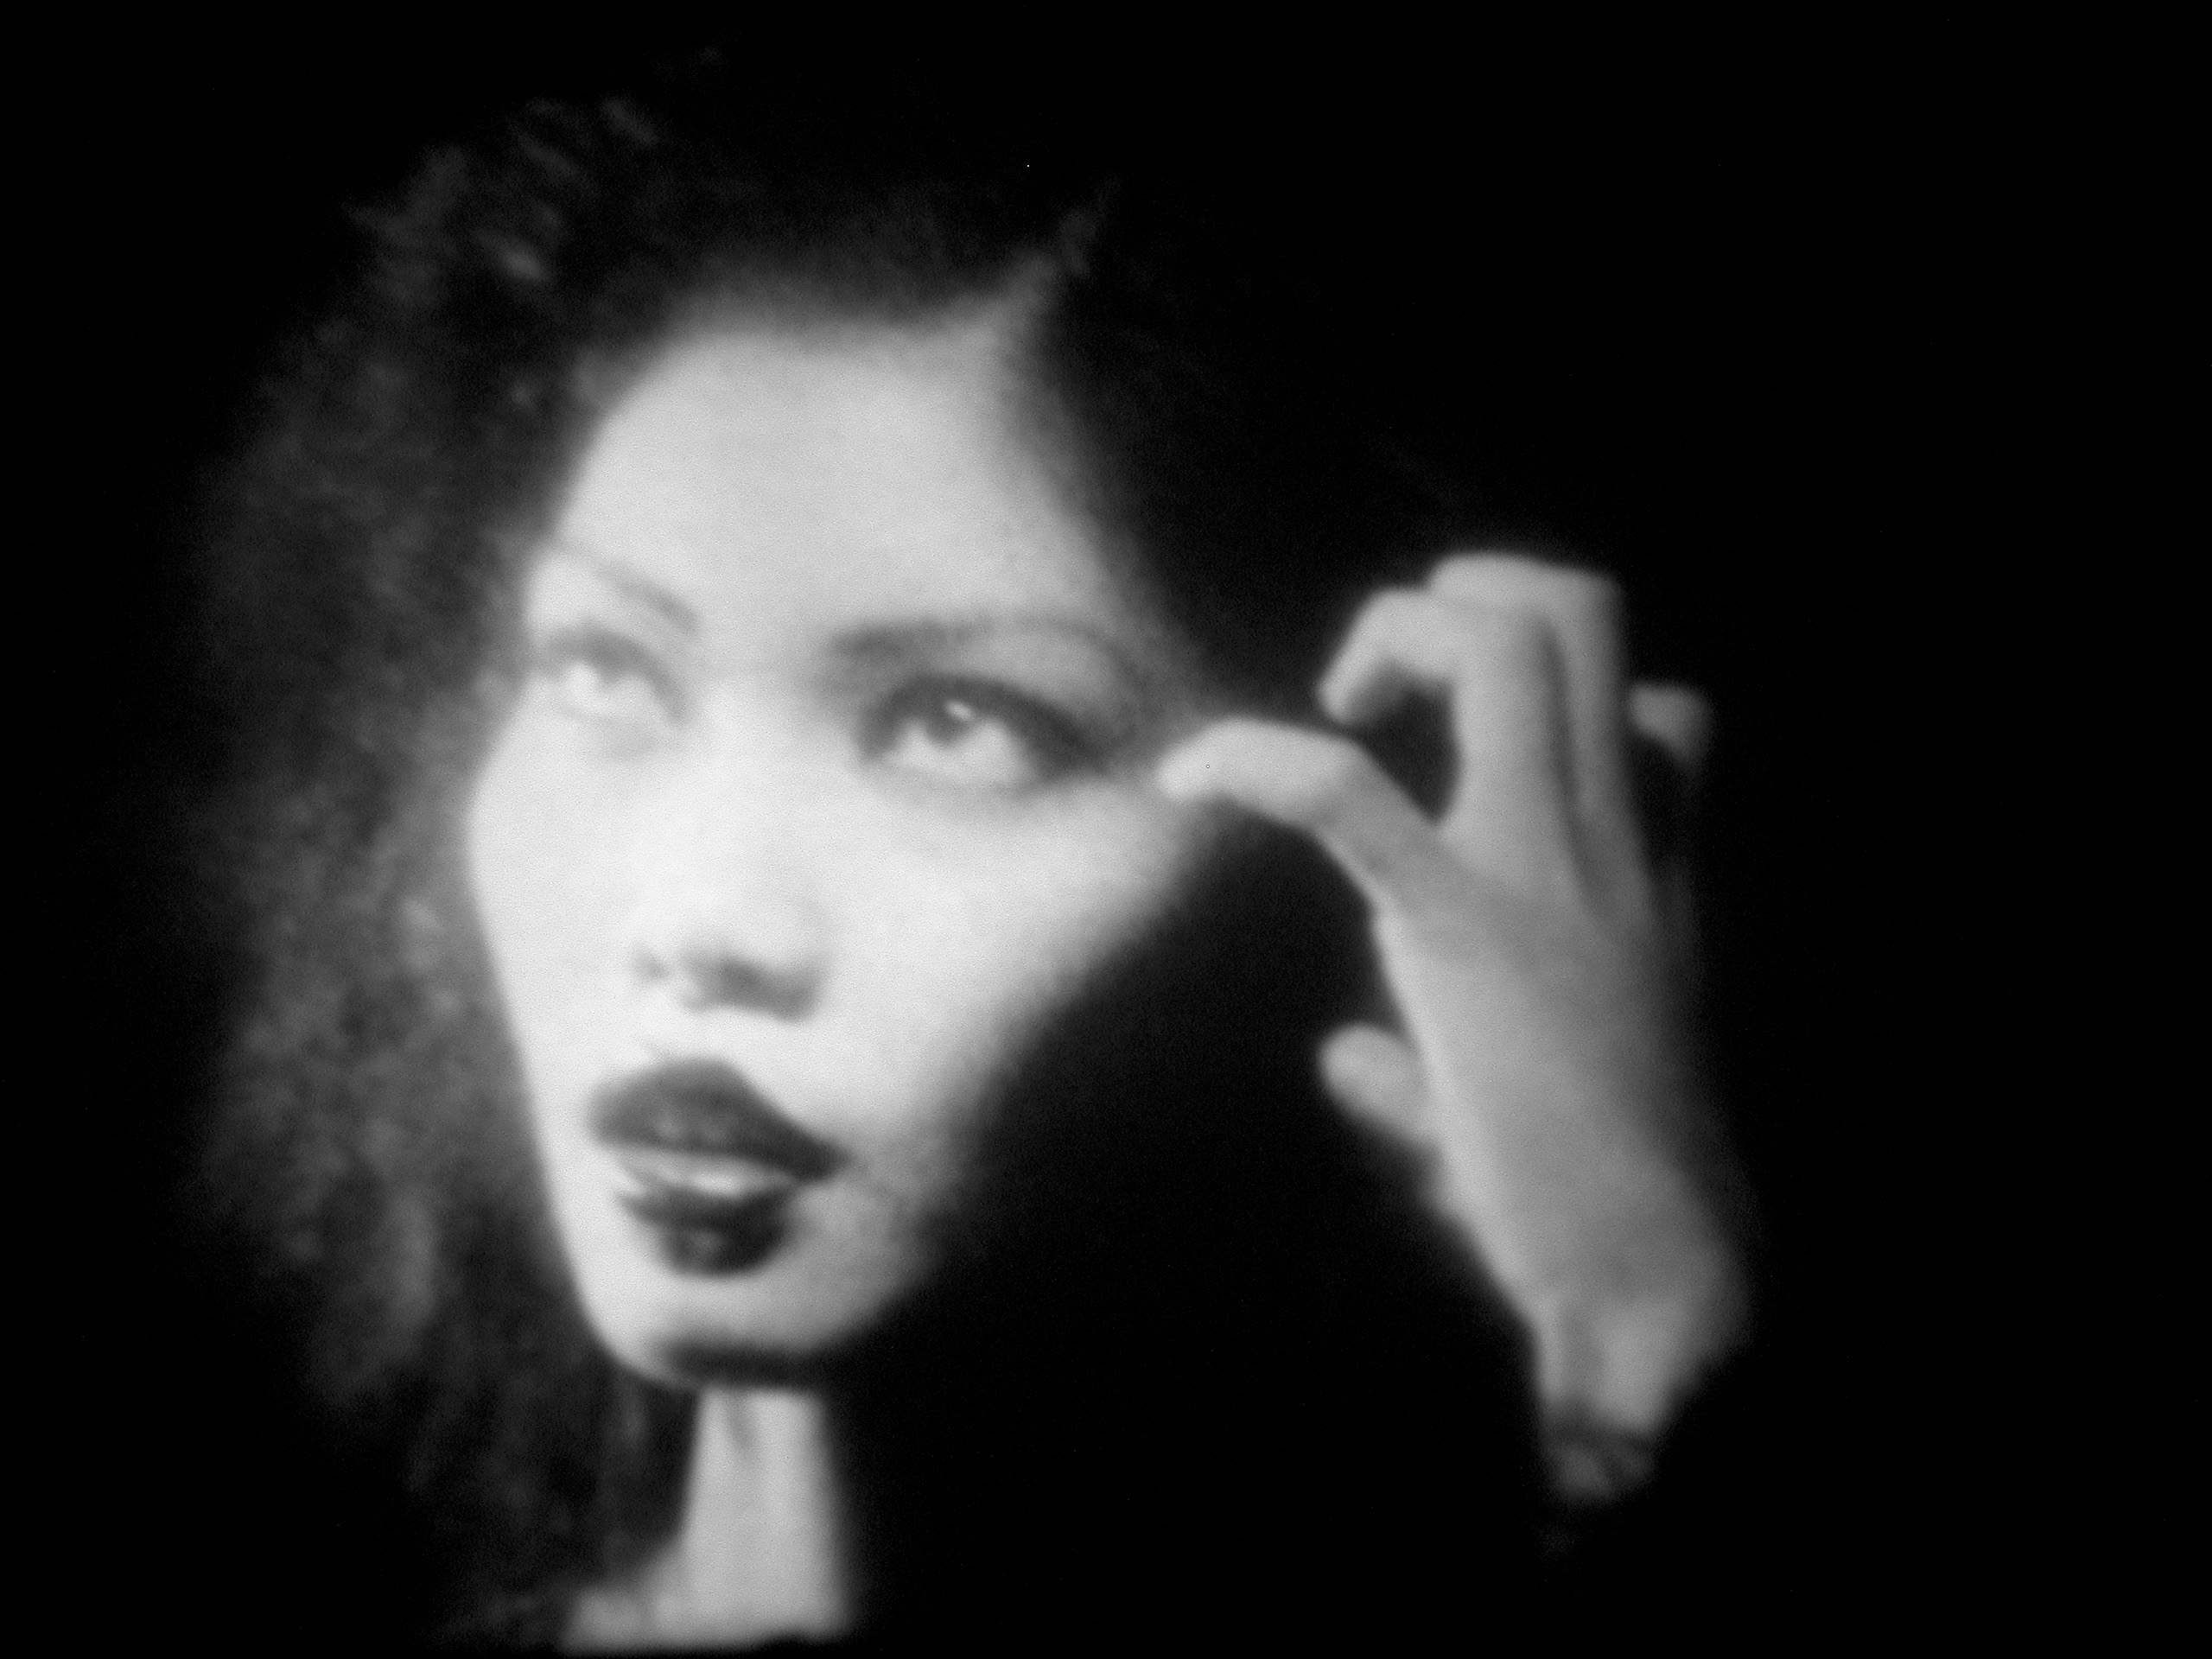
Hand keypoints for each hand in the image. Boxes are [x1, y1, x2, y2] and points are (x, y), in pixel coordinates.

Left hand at [1158, 554, 1747, 1474]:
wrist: (1659, 1275)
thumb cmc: (1601, 1206)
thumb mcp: (1536, 1108)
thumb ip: (1437, 1073)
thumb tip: (1349, 1065)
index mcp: (1650, 876)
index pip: (1664, 706)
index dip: (1574, 687)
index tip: (1472, 743)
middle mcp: (1614, 841)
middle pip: (1582, 611)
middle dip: (1470, 593)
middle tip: (1385, 679)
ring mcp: (1548, 867)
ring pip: (1500, 646)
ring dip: (1399, 630)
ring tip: (1336, 700)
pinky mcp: (1464, 923)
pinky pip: (1347, 793)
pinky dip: (1253, 760)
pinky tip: (1188, 777)